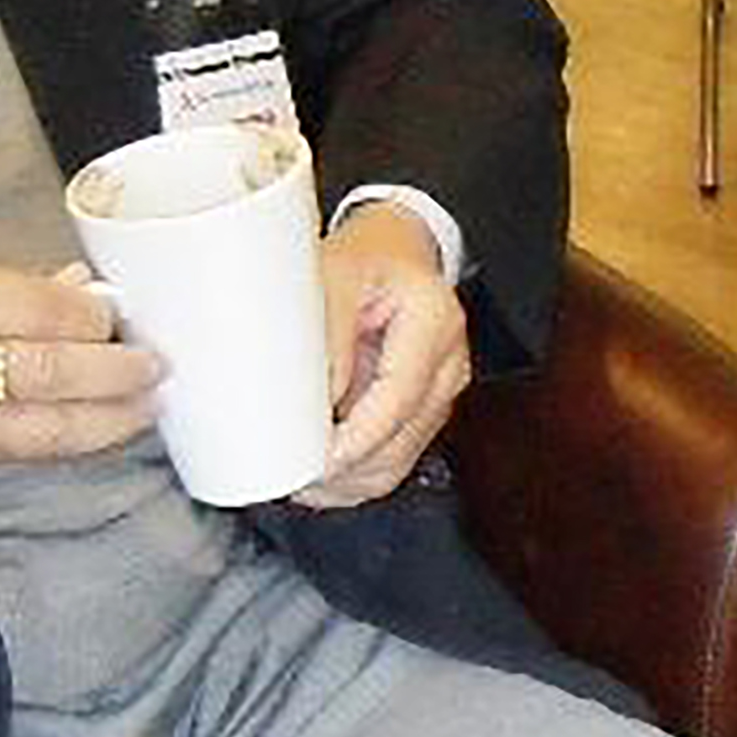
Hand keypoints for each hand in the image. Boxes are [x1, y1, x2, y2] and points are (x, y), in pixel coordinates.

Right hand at [0, 244, 158, 477]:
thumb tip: (78, 295)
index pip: (32, 310)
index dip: (92, 318)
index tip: (123, 315)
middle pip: (46, 375)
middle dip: (115, 374)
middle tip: (157, 367)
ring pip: (38, 431)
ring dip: (104, 422)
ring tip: (146, 408)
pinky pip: (9, 454)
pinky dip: (58, 442)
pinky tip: (93, 430)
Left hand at [297, 202, 469, 508]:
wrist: (393, 254)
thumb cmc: (363, 261)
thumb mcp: (332, 274)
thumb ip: (323, 334)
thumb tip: (308, 403)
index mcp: (433, 322)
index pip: (398, 399)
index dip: (354, 439)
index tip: (311, 461)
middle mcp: (448, 363)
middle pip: (399, 443)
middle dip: (343, 469)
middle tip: (289, 476)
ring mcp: (441, 394)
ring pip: (395, 464)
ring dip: (345, 481)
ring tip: (297, 479)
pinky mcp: (424, 414)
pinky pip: (392, 462)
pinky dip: (354, 477)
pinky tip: (322, 475)